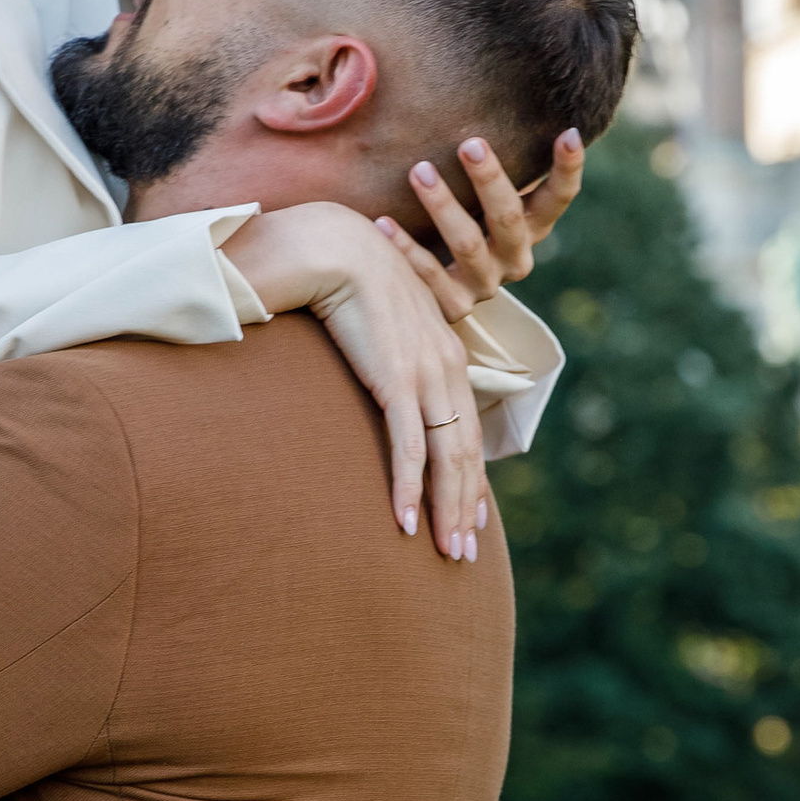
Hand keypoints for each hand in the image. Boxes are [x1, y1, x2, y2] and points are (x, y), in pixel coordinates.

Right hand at [231, 200, 484, 557]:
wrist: (330, 245)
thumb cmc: (345, 280)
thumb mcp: (380, 324)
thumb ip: (391, 354)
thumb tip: (380, 379)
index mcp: (445, 354)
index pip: (465, 430)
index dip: (468, 479)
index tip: (468, 519)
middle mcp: (445, 366)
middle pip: (464, 452)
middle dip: (464, 508)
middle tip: (461, 555)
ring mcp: (424, 373)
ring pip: (446, 457)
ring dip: (446, 510)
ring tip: (444, 552)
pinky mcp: (396, 377)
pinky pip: (408, 445)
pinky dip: (409, 487)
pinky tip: (405, 521)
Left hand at [382, 129, 586, 319]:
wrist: (432, 300)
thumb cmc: (458, 224)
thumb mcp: (480, 199)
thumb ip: (489, 164)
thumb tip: (488, 85)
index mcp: (531, 229)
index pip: (559, 199)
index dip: (568, 169)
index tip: (569, 132)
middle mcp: (516, 258)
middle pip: (508, 217)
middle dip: (490, 179)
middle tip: (469, 142)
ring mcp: (485, 285)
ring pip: (468, 245)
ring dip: (443, 206)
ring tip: (419, 171)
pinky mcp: (452, 308)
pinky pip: (429, 278)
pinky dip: (406, 249)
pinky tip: (382, 223)